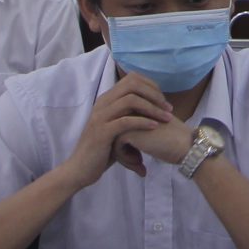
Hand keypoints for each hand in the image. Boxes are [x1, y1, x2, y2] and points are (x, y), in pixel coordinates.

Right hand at [61, 74, 178, 189]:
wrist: (80, 169)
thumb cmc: (101, 149)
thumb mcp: (117, 128)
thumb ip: (130, 115)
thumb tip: (153, 108)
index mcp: (106, 100)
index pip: (132, 79)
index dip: (151, 86)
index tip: (163, 100)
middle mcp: (102, 103)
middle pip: (132, 85)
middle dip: (154, 94)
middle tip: (168, 108)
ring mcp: (101, 116)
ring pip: (130, 100)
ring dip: (152, 108)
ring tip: (166, 118)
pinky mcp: (102, 132)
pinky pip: (126, 121)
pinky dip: (143, 122)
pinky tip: (155, 127)